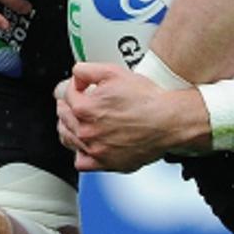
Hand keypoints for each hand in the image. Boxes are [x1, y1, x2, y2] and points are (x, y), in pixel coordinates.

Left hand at [55, 62, 192, 171]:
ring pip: (69, 140)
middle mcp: (87, 131)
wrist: (169, 122)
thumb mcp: (115, 72)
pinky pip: (82, 163)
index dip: (74, 87)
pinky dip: (81, 153)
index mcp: (85, 108)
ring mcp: (96, 149)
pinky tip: (86, 145)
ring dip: (69, 128)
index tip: (81, 87)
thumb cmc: (148, 101)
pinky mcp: (107, 163)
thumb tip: (76, 74)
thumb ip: (87, 70)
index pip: (67, 95)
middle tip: (73, 103)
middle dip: (67, 107)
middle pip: (64, 118)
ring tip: (76, 122)